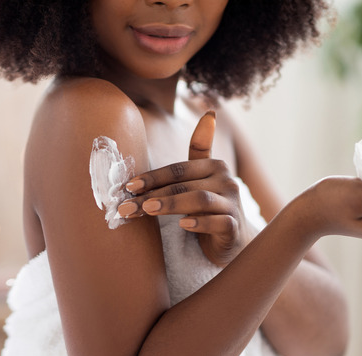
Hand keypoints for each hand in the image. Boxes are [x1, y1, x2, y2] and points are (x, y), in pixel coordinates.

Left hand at [118, 111, 251, 265]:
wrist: (234, 237)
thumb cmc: (212, 205)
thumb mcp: (204, 176)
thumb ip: (200, 149)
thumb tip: (210, 112)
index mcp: (214, 166)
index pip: (178, 169)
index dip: (153, 177)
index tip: (129, 186)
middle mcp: (226, 181)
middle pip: (184, 185)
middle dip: (152, 195)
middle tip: (127, 206)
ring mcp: (231, 203)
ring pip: (199, 200)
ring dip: (171, 204)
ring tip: (147, 210)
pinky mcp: (234, 226)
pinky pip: (218, 222)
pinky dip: (200, 223)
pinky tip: (183, 225)